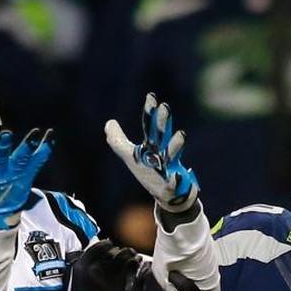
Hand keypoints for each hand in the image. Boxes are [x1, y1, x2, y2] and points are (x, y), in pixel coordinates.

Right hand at [65, 240, 140, 290]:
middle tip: (122, 250)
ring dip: (129, 253)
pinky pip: (130, 269)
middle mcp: (95, 270)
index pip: (97, 247)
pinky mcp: (119, 287)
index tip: (110, 244)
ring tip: (132, 253)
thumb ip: (82, 264)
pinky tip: (136, 262)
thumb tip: (93, 250)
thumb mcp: (74, 279)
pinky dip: (134, 263)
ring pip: (123, 258)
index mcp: (81, 267)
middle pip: (111, 251)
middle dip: (118, 249)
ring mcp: (108, 279)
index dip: (106, 244)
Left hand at [105, 93, 198, 211]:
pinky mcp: (174, 183)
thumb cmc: (150, 171)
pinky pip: (175, 181)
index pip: (150, 125)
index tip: (151, 96)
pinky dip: (176, 179)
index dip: (151, 112)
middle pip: (162, 135)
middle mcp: (163, 151)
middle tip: (165, 107)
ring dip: (176, 145)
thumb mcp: (130, 156)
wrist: (168, 194)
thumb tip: (108, 123)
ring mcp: (170, 166)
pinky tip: (176, 176)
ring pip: (173, 154)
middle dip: (163, 122)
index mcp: (152, 145)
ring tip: (181, 134)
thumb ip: (118, 140)